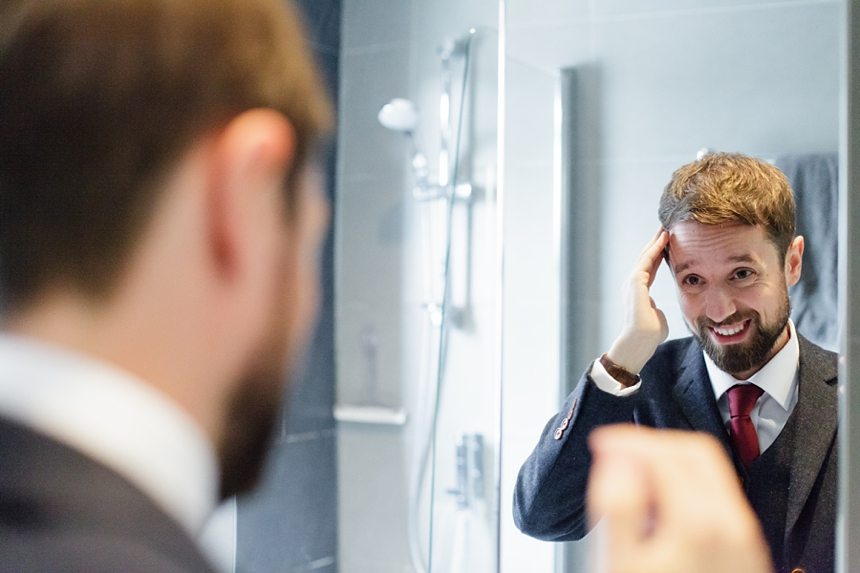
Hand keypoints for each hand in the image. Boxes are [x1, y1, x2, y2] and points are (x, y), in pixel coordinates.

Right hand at [586, 426, 772, 572]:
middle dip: (654, 444)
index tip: (603, 443)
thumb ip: (618, 505)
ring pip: (711, 473)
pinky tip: (661, 509)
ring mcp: (744, 538)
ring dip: (671, 464)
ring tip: (634, 481)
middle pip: (696, 453)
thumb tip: (617, 459)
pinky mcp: (747, 550)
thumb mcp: (620, 562)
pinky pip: (720, 498)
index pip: (669, 451)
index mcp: (699, 522)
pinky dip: (688, 487)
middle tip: (618, 454)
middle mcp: (732, 525)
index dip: (631, 439)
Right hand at [606, 228, 669, 372]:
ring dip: (656, 241)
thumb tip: (658, 311)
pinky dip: (655, 249)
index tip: (670, 241)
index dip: (660, 254)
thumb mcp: (658, 318)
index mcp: (640, 292)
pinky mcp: (634, 282)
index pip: (651, 267)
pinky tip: (664, 238)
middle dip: (657, 242)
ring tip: (666, 226)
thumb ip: (657, 310)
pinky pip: (646, 261)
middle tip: (666, 226)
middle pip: (647, 258)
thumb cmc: (649, 336)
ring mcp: (632, 282)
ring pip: (645, 256)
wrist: (639, 343)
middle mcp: (633, 284)